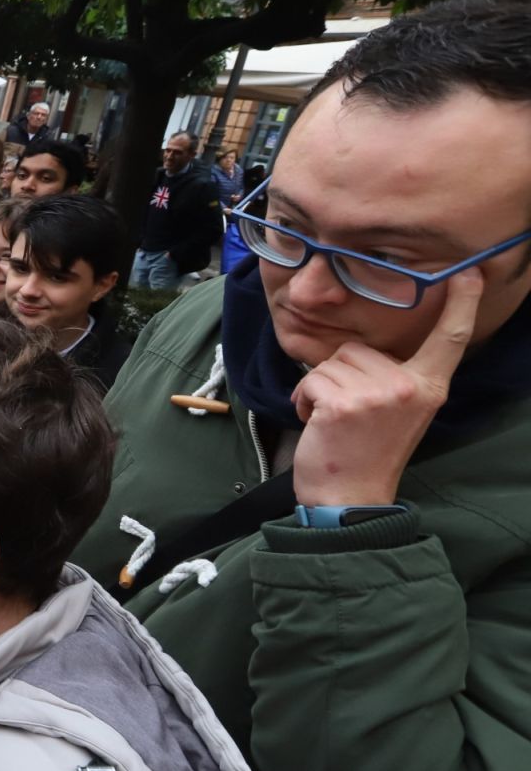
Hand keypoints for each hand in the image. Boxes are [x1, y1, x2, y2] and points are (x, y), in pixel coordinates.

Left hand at [291, 268, 479, 506]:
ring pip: (330, 362)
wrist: (348, 497)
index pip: (449, 339)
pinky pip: (310, 379)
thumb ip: (397, 378)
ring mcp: (377, 394)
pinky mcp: (343, 403)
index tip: (467, 273)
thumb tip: (367, 351)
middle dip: (340, 375)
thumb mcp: (399, 412)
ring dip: (320, 388)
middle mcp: (408, 387)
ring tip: (334, 420)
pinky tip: (318, 424)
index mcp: (429, 387)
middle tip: (349, 414)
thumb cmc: (367, 453)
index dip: (461, 304)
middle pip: (357, 348)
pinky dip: (304, 399)